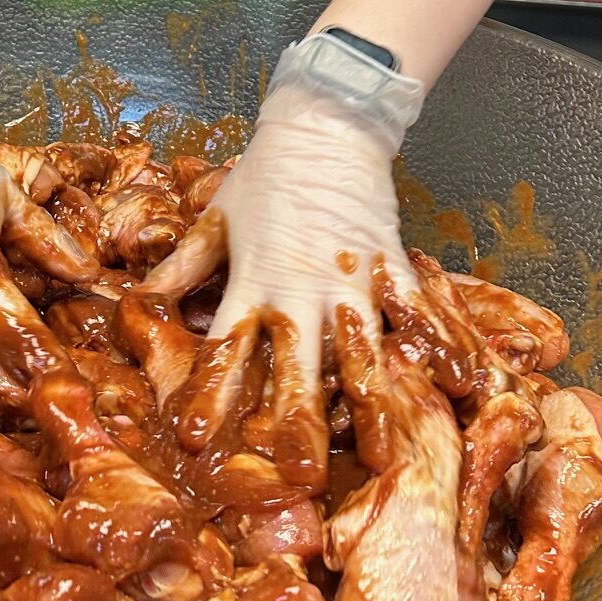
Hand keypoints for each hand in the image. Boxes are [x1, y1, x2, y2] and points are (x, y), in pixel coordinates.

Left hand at [137, 34, 469, 488]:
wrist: (325, 123)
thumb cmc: (264, 173)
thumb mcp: (215, 219)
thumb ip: (182, 268)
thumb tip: (137, 303)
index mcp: (253, 282)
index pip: (226, 348)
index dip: (210, 395)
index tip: (196, 440)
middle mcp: (303, 292)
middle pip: (298, 367)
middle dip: (297, 422)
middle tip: (299, 477)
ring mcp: (353, 282)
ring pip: (363, 352)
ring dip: (373, 405)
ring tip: (385, 455)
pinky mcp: (392, 267)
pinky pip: (419, 314)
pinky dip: (441, 347)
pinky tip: (464, 386)